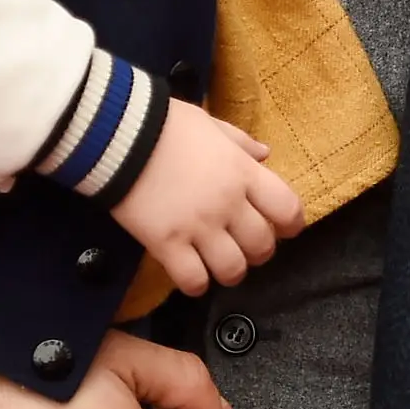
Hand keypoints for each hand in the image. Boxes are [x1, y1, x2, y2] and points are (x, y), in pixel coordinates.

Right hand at [111, 100, 305, 292]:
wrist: (117, 134)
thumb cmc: (165, 124)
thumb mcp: (210, 124)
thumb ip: (240, 142)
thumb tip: (265, 153)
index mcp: (243, 172)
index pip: (287, 208)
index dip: (292, 224)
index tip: (286, 229)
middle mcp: (227, 203)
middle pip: (262, 245)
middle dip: (259, 252)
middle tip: (245, 248)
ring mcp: (198, 226)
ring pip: (233, 269)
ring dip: (231, 272)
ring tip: (220, 266)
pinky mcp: (166, 244)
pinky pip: (193, 280)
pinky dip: (197, 284)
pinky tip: (192, 275)